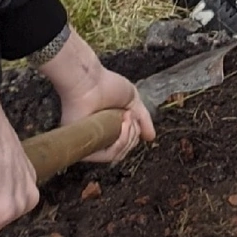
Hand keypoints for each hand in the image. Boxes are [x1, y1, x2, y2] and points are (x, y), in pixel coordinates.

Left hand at [42, 28, 155, 164]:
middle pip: (124, 150)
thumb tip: (151, 137)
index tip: (135, 118)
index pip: (127, 142)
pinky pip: (106, 155)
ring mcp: (93, 142)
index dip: (135, 134)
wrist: (89, 81)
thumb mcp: (132, 99)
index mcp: (110, 127)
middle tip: (131, 117)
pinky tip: (123, 127)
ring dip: (129, 137)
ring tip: (127, 118)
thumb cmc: (106, 84)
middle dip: (134, 134)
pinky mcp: (84, 146)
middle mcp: (101, 136)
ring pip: (117, 154)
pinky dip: (120, 143)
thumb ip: (143, 119)